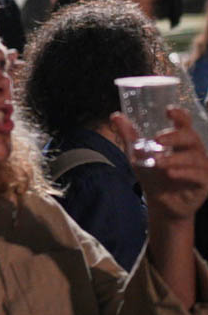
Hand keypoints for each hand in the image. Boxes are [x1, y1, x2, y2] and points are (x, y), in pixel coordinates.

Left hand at [112, 107, 207, 221]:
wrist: (160, 204)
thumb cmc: (153, 175)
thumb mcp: (138, 155)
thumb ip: (129, 136)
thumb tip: (116, 115)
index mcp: (180, 141)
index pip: (185, 124)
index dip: (180, 115)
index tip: (169, 110)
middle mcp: (193, 151)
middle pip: (191, 137)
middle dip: (175, 137)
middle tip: (157, 139)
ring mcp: (201, 167)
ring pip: (193, 157)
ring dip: (174, 159)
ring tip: (158, 162)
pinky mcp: (203, 183)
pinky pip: (199, 175)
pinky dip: (185, 173)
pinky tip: (171, 174)